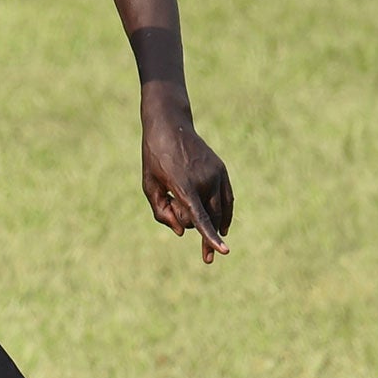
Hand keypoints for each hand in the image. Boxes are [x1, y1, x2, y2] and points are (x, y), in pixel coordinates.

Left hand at [140, 91, 232, 263]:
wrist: (170, 126)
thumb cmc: (154, 158)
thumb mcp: (149, 186)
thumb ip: (162, 212)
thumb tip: (183, 232)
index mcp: (183, 185)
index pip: (200, 217)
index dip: (210, 237)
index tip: (224, 251)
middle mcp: (204, 180)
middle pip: (208, 219)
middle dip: (194, 226)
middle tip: (171, 206)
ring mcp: (216, 174)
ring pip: (219, 211)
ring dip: (207, 219)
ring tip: (189, 212)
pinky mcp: (222, 170)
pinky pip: (228, 199)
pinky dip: (225, 213)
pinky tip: (222, 227)